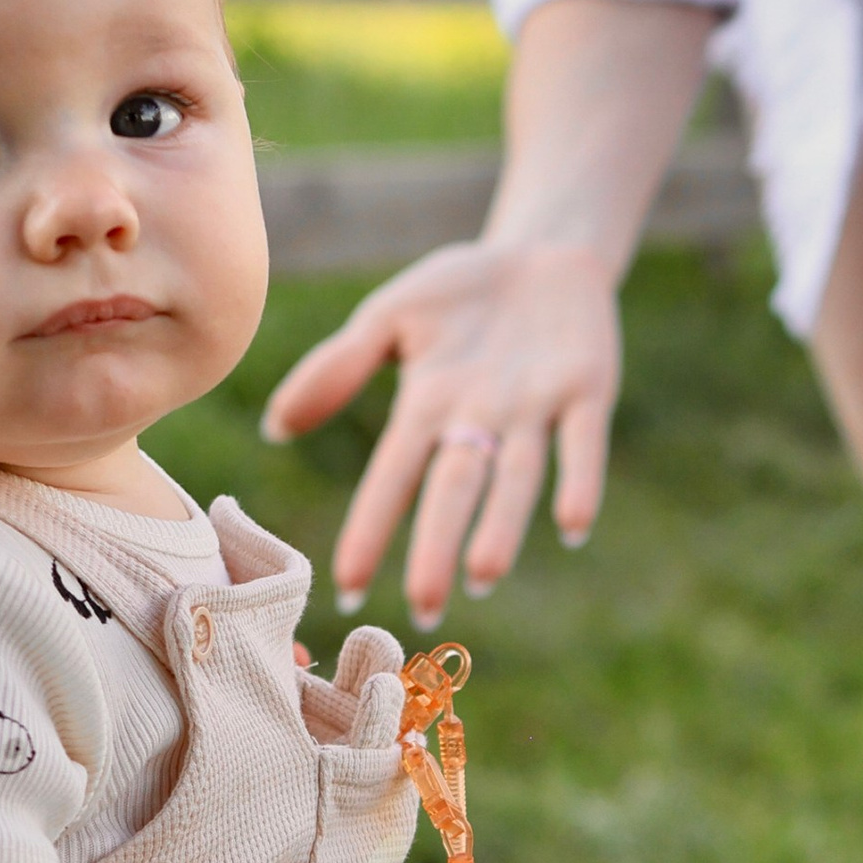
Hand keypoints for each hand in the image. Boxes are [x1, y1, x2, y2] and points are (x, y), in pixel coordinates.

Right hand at [259, 240, 620, 624]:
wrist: (543, 251)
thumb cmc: (459, 293)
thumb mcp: (391, 316)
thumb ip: (338, 368)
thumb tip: (274, 428)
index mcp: (428, 409)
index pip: (393, 476)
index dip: (371, 528)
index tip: (347, 586)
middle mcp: (480, 421)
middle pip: (454, 491)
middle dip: (438, 548)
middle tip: (426, 610)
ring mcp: (534, 410)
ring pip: (517, 477)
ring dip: (503, 526)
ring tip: (486, 574)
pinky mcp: (588, 390)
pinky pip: (583, 442)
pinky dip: (579, 482)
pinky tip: (573, 525)